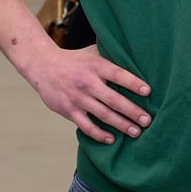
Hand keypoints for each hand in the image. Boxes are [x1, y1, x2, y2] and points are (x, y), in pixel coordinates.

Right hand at [23, 44, 152, 144]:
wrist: (42, 66)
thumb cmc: (75, 60)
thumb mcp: (93, 52)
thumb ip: (112, 56)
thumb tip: (139, 57)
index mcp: (96, 66)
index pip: (118, 75)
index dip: (133, 83)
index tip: (148, 92)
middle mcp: (87, 82)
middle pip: (113, 99)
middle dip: (132, 111)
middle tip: (147, 121)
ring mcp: (77, 98)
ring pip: (102, 115)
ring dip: (121, 125)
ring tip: (136, 132)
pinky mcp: (68, 110)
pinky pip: (86, 126)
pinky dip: (99, 134)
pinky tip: (112, 139)